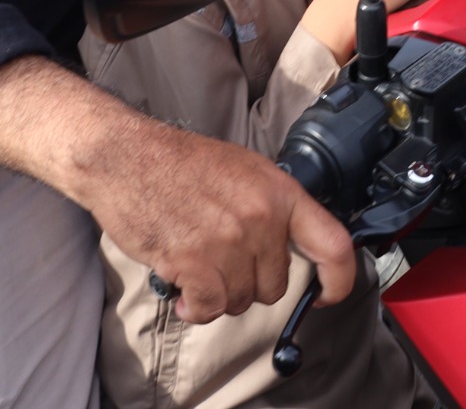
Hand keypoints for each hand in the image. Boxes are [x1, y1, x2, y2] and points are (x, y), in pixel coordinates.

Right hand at [0, 57, 356, 324]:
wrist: (125, 158)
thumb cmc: (180, 162)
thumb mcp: (243, 169)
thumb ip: (272, 206)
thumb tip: (289, 245)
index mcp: (280, 192)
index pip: (333, 244)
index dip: (340, 279)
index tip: (328, 294)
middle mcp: (261, 218)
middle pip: (276, 285)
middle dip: (251, 284)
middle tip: (223, 263)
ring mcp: (229, 241)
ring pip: (241, 300)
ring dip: (219, 295)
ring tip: (198, 268)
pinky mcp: (195, 262)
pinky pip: (210, 308)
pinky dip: (197, 308)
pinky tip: (185, 292)